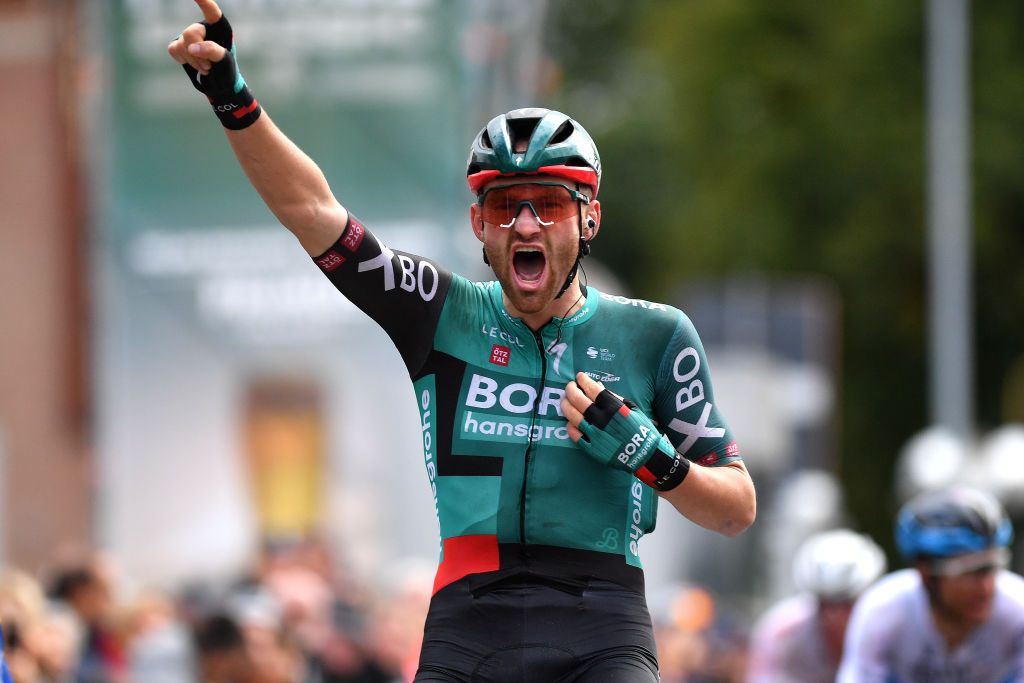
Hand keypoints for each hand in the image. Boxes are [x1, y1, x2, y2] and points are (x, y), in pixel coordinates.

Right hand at [166, 1, 261, 129]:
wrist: (219, 85)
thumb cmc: (226, 70)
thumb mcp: (225, 61)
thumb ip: (212, 51)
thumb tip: (191, 47)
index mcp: (219, 27)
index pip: (211, 10)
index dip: (203, 0)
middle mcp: (203, 28)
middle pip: (191, 33)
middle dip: (198, 53)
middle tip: (209, 66)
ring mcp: (189, 36)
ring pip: (182, 44)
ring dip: (193, 61)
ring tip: (205, 68)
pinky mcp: (179, 46)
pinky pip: (173, 49)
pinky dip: (182, 59)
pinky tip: (191, 63)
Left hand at [562, 372, 689, 489]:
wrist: (646, 455)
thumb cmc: (642, 429)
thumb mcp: (632, 408)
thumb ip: (614, 397)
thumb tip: (597, 385)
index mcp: (614, 408)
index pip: (593, 389)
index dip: (584, 381)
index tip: (579, 376)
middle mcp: (602, 419)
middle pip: (579, 401)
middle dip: (571, 390)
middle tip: (569, 386)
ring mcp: (595, 435)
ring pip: (573, 417)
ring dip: (566, 406)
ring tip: (565, 401)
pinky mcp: (592, 449)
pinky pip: (575, 436)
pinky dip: (570, 427)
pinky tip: (570, 421)